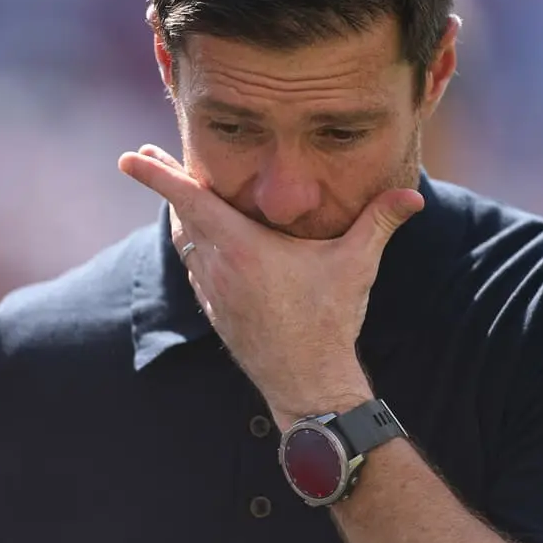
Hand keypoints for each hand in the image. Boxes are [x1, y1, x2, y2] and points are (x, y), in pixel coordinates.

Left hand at [118, 145, 423, 422]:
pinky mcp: (217, 312)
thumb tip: (413, 196)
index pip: (190, 200)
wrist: (308, 384)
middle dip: (164, 185)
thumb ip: (380, 223)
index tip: (128, 158)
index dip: (158, 176)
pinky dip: (191, 246)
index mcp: (243, 248)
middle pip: (181, 216)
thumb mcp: (356, 266)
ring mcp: (214, 292)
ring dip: (178, 216)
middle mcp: (219, 267)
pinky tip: (198, 241)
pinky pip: (195, 269)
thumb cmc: (330, 321)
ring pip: (185, 243)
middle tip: (147, 158)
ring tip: (174, 194)